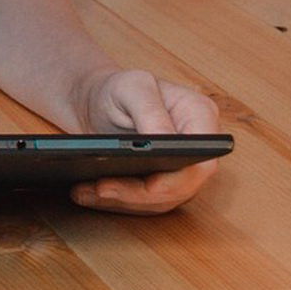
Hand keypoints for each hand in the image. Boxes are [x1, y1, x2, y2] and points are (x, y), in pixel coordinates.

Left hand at [71, 69, 220, 214]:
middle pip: (181, 186)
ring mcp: (180, 167)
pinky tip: (87, 194)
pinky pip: (142, 202)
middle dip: (139, 193)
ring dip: (122, 201)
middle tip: (102, 188)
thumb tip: (165, 140)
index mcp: (198, 115)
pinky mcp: (160, 182)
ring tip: (87, 191)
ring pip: (160, 200)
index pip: (203, 159)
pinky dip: (114, 201)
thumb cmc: (117, 88)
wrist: (97, 101)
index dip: (179, 179)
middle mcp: (196, 146)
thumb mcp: (131, 87)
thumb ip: (150, 111)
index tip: (150, 185)